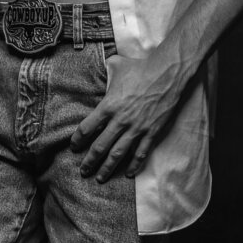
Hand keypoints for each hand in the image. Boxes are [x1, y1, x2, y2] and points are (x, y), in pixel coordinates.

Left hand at [70, 49, 192, 182]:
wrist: (168, 74)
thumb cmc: (141, 68)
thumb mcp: (117, 66)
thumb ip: (105, 70)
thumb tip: (99, 65)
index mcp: (108, 105)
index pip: (87, 128)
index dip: (78, 140)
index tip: (74, 147)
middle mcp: (120, 120)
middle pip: (100, 146)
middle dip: (89, 161)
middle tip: (83, 171)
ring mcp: (136, 128)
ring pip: (118, 154)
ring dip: (107, 168)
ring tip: (99, 178)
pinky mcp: (151, 132)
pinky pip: (140, 153)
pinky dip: (134, 165)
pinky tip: (128, 174)